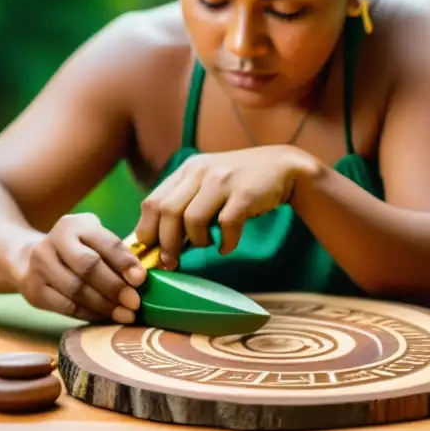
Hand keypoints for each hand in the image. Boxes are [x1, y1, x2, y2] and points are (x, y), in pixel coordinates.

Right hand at [16, 213, 146, 322]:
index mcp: (74, 225)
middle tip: (135, 302)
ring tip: (125, 314)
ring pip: (76, 289)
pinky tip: (105, 317)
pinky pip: (66, 306)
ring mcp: (40, 265)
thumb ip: (113, 251)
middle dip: (115, 286)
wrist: (27, 257)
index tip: (141, 279)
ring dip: (105, 305)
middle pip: (88, 266)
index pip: (104, 242)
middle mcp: (54, 241)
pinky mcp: (33, 290)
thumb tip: (141, 277)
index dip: (124, 262)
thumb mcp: (91, 238)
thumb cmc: (74, 248)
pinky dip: (89, 313)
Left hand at [134, 146, 318, 268]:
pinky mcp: (245, 193)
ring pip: (192, 220)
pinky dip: (225, 243)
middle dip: (166, 244)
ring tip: (207, 245)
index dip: (146, 231)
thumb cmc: (239, 184)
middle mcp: (200, 171)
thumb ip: (184, 203)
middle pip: (167, 212)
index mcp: (186, 170)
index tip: (150, 253)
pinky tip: (227, 246)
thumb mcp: (206, 183)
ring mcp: (223, 180)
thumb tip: (158, 243)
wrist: (283, 168)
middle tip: (171, 263)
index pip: (152, 202)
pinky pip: (226, 226)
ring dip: (196, 242)